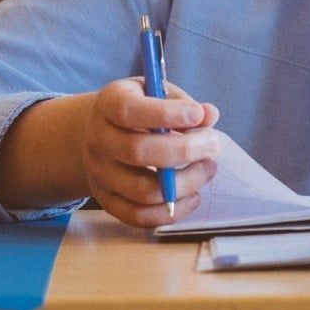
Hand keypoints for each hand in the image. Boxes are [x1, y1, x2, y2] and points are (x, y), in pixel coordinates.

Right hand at [80, 78, 220, 227]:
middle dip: (184, 150)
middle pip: (137, 152)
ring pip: (142, 190)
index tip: (198, 114)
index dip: (166, 114)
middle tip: (213, 144)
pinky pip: (138, 216)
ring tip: (208, 168)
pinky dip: (172, 211)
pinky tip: (194, 195)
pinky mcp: (107, 201)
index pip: (128, 111)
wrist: (96, 133)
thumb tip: (209, 116)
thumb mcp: (154, 92)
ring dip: (185, 183)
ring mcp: (100, 174)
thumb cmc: (136, 109)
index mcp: (107, 105)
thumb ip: (181, 103)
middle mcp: (98, 141)